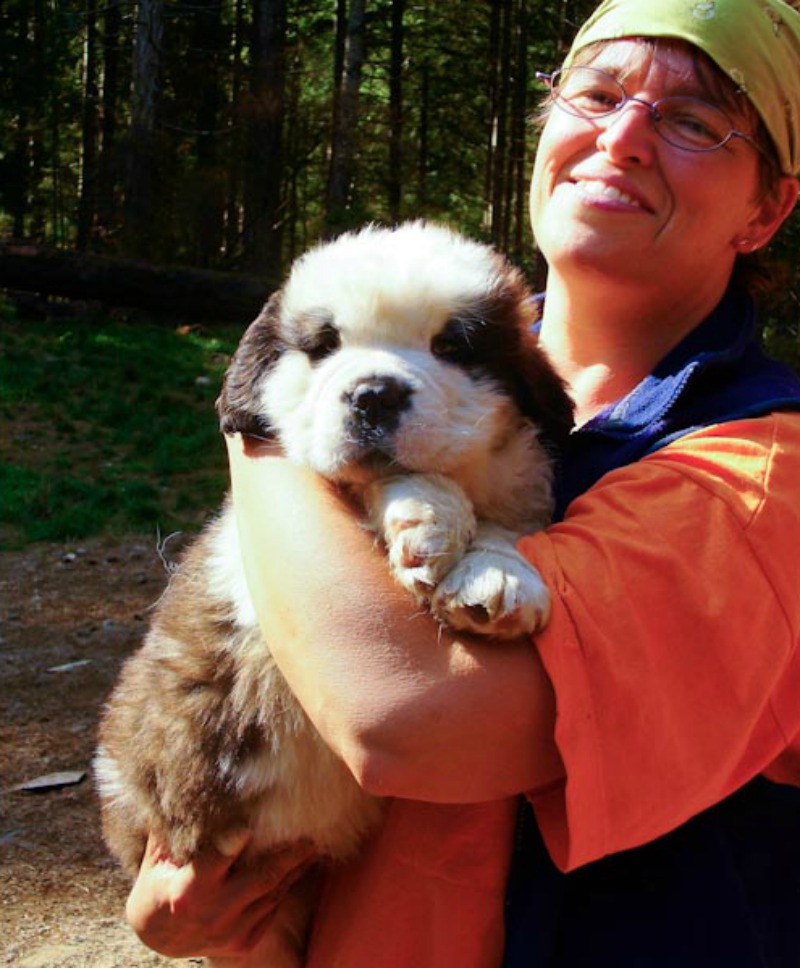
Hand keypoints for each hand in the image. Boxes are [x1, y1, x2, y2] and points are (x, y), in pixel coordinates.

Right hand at [126, 833, 315, 958]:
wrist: (158, 934)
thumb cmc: (158, 882)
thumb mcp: (159, 854)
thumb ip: (179, 827)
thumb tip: (196, 786)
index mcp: (188, 890)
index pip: (219, 858)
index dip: (237, 840)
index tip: (257, 821)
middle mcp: (213, 914)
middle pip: (263, 877)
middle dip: (291, 854)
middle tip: (312, 831)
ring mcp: (231, 932)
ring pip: (274, 894)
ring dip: (296, 868)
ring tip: (313, 844)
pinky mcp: (244, 942)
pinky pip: (272, 911)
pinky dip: (286, 887)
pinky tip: (299, 866)